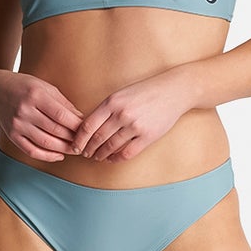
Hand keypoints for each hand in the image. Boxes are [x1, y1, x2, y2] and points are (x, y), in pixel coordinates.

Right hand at [0, 71, 85, 161]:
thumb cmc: (27, 87)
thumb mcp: (46, 87)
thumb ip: (64, 103)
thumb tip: (82, 120)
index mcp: (35, 95)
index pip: (61, 115)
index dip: (76, 125)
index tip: (87, 129)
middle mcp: (24, 110)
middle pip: (54, 130)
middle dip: (72, 138)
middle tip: (84, 142)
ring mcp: (17, 125)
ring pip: (45, 143)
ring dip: (63, 149)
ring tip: (75, 150)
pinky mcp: (12, 136)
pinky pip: (31, 151)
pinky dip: (47, 156)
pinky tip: (59, 156)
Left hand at [71, 68, 193, 161]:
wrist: (174, 91)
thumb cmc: (145, 91)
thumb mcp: (121, 94)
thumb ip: (106, 109)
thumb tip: (89, 127)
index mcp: (112, 102)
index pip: (88, 125)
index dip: (79, 138)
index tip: (76, 145)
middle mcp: (121, 114)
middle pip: (97, 138)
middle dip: (88, 149)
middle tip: (84, 154)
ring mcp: (135, 126)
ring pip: (111, 147)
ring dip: (101, 155)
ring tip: (97, 157)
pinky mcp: (147, 136)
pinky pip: (127, 153)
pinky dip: (116, 158)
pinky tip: (112, 159)